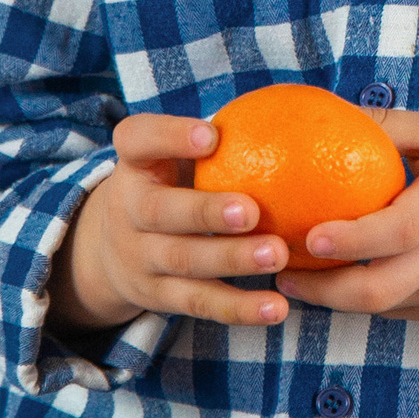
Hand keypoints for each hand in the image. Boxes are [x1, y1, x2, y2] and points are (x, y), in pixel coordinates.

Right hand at [48, 111, 294, 333]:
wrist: (111, 251)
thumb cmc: (171, 185)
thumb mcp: (177, 158)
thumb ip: (222, 139)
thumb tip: (307, 109)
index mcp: (134, 164)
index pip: (136, 139)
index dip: (170, 136)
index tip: (211, 136)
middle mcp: (128, 210)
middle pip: (159, 212)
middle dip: (206, 212)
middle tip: (252, 211)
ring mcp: (140, 256)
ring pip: (184, 261)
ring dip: (232, 260)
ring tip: (277, 256)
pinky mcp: (157, 296)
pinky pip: (199, 303)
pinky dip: (238, 308)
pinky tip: (276, 308)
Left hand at [278, 107, 418, 323]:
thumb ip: (390, 126)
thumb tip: (326, 110)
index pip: (400, 229)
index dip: (353, 240)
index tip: (310, 236)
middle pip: (382, 288)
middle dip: (323, 289)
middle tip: (280, 267)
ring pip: (382, 306)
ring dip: (333, 297)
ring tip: (293, 274)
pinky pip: (395, 309)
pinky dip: (361, 298)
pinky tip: (334, 279)